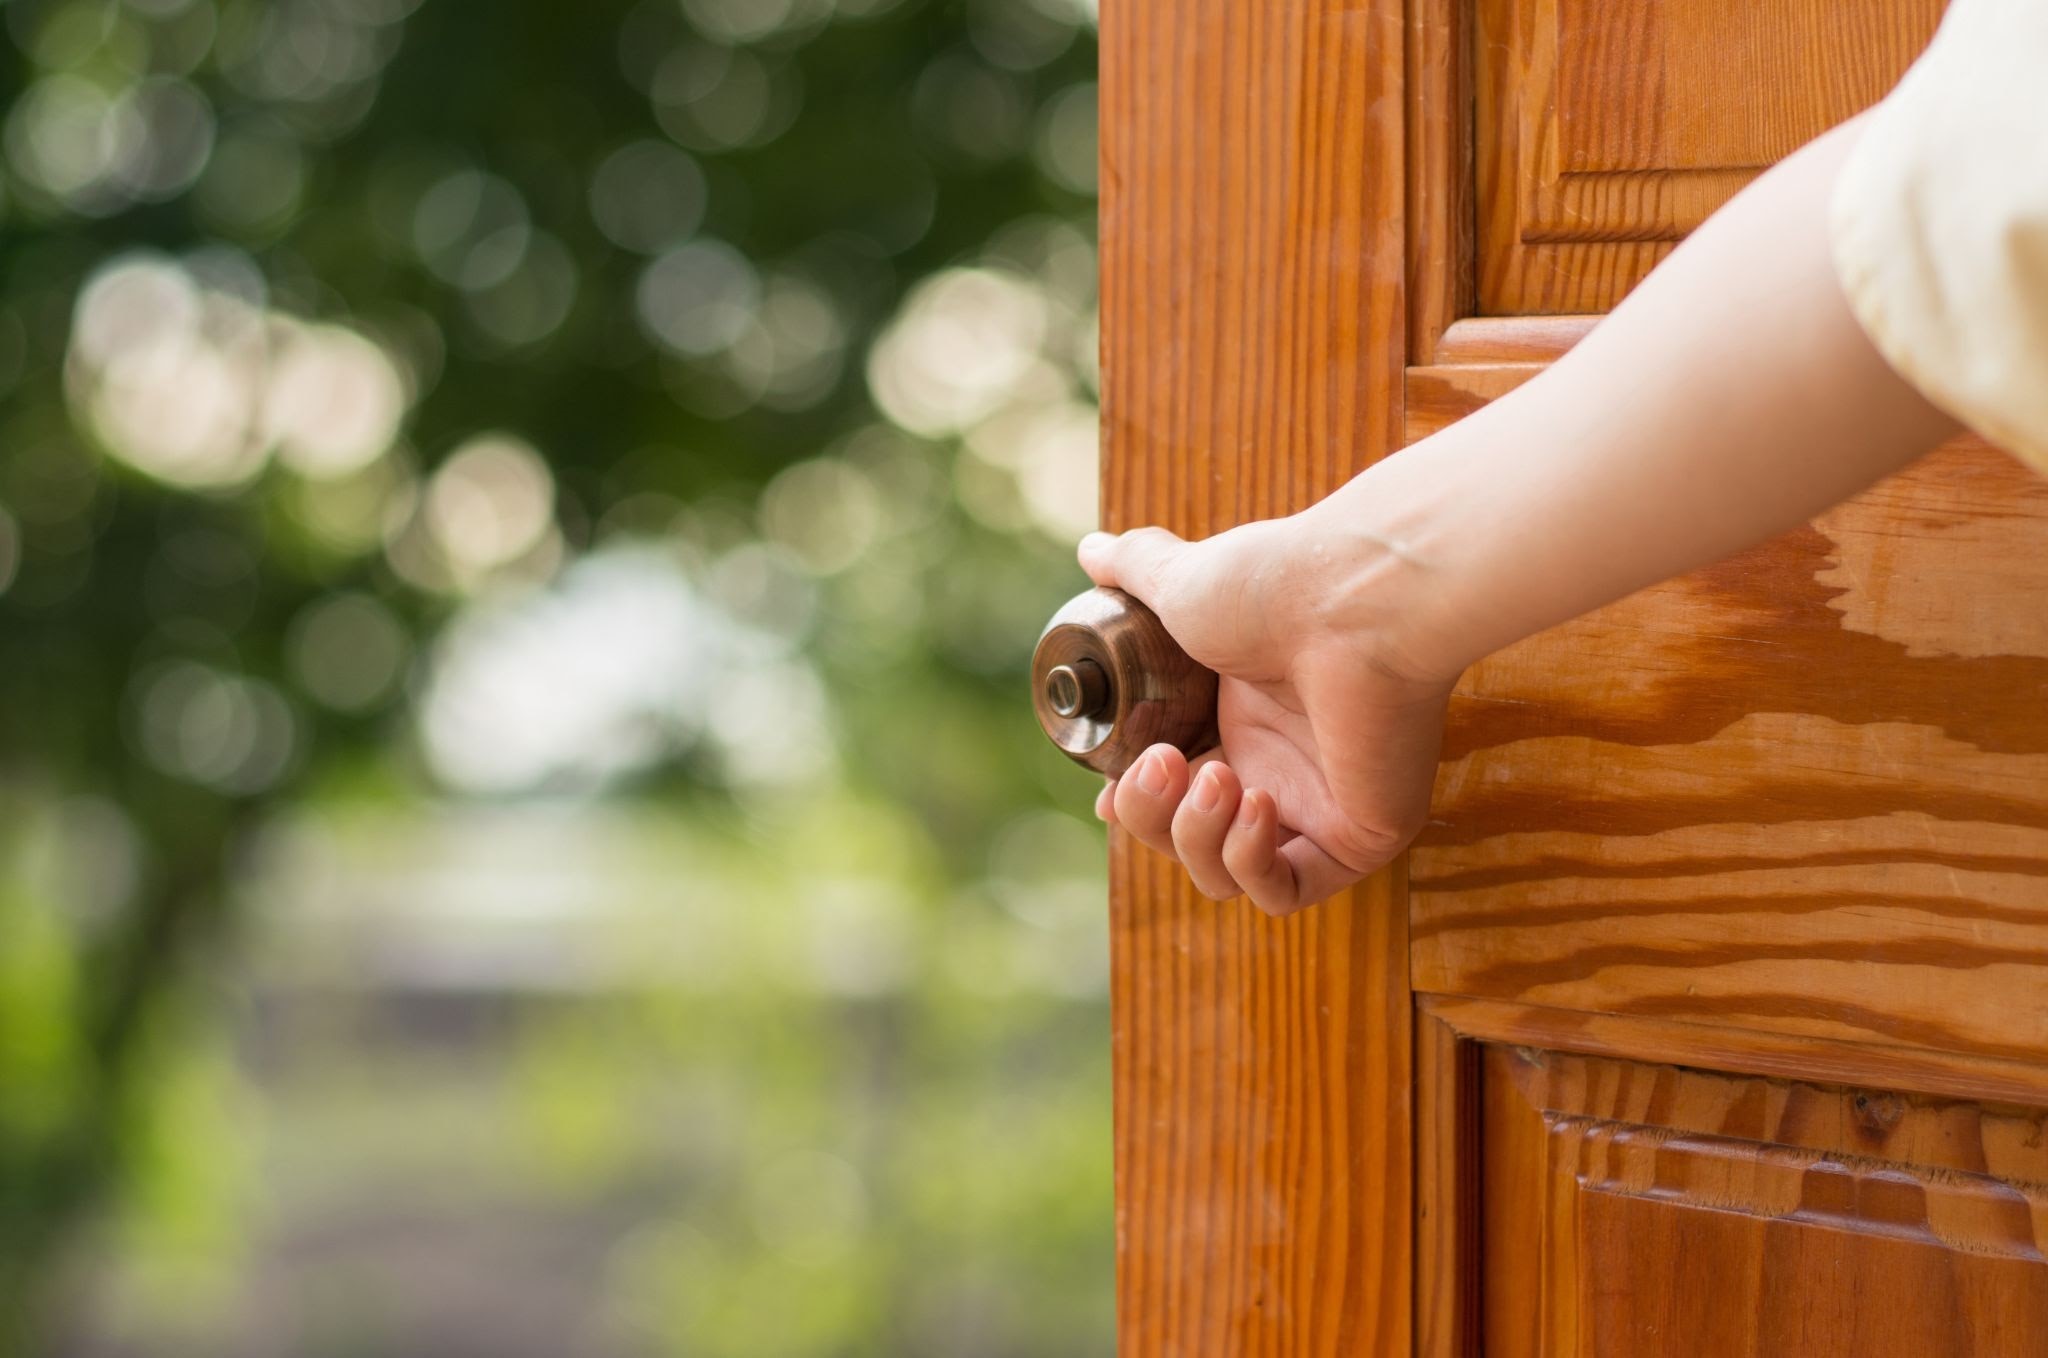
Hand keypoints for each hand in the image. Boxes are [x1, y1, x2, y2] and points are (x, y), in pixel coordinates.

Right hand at [1079, 511, 1455, 915]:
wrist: (1352, 600)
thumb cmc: (1278, 586)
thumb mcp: (1182, 581)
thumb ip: (1135, 570)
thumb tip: (1091, 551)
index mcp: (1236, 720)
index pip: (1169, 793)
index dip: (1131, 803)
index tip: (1107, 794)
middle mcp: (1276, 767)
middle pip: (1183, 839)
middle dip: (1152, 814)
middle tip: (1165, 761)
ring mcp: (1317, 807)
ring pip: (1224, 876)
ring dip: (1198, 837)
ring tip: (1217, 777)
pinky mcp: (1359, 836)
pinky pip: (1285, 891)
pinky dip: (1252, 861)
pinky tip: (1256, 805)